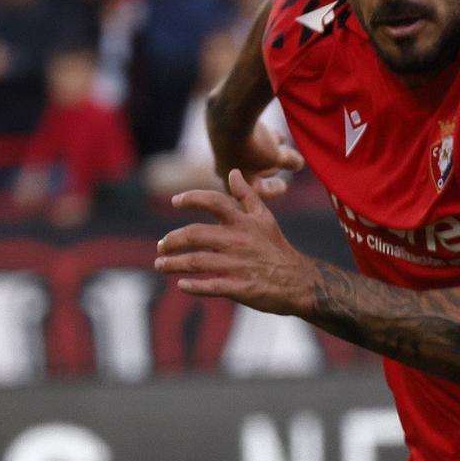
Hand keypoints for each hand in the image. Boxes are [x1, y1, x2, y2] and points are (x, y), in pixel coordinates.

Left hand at [155, 169, 316, 313]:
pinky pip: (210, 286)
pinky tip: (182, 285)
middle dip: (172, 240)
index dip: (191, 198)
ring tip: (161, 265)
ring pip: (196, 262)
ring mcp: (238, 266)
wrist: (299, 281)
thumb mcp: (265, 218)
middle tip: (161, 246)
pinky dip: (193, 286)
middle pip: (194, 234)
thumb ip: (247, 195)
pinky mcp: (240, 288)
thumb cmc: (276, 248)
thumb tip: (233, 172)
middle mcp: (238, 241)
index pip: (213, 202)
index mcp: (243, 222)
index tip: (175, 202)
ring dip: (173, 264)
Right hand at [214, 118, 304, 199]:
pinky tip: (274, 131)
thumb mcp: (278, 157)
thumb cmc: (255, 145)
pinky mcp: (220, 133)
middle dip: (267, 169)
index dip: (273, 189)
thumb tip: (299, 163)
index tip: (283, 186)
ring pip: (248, 153)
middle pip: (250, 173)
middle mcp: (226, 168)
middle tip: (278, 167)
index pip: (259, 190)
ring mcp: (221, 151)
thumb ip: (290, 161)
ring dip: (266, 148)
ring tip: (281, 141)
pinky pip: (243, 138)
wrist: (229, 118)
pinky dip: (259, 135)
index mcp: (240, 182)